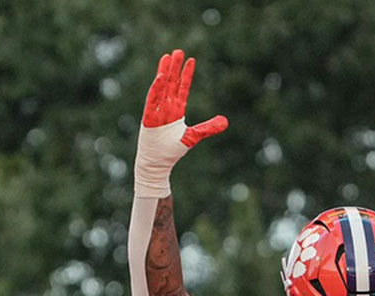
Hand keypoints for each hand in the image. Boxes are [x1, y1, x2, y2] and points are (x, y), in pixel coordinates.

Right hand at [133, 50, 227, 197]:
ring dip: (165, 72)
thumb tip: (226, 122)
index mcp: (176, 111)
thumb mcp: (193, 137)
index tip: (191, 60)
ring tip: (167, 57)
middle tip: (178, 51)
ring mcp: (157, 112)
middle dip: (174, 68)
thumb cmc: (171, 152)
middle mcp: (166, 108)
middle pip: (171, 84)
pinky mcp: (149, 118)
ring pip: (162, 87)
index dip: (186, 75)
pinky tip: (161, 76)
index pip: (182, 88)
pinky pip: (152, 100)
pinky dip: (156, 88)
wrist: (157, 164)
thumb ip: (208, 128)